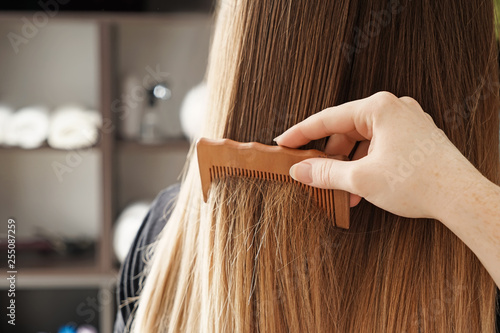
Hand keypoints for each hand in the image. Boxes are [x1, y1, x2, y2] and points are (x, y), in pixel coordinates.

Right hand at [275, 91, 479, 219]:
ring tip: (342, 192)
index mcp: (379, 108)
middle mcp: (394, 109)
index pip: (328, 119)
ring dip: (348, 166)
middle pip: (346, 131)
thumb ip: (325, 173)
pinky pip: (379, 147)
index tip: (284, 142)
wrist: (461, 198)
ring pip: (363, 141)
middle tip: (312, 175)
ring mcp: (407, 122)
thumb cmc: (419, 182)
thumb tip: (300, 171)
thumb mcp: (361, 179)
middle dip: (329, 157)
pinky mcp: (414, 137)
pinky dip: (366, 165)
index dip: (301, 133)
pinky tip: (361, 189)